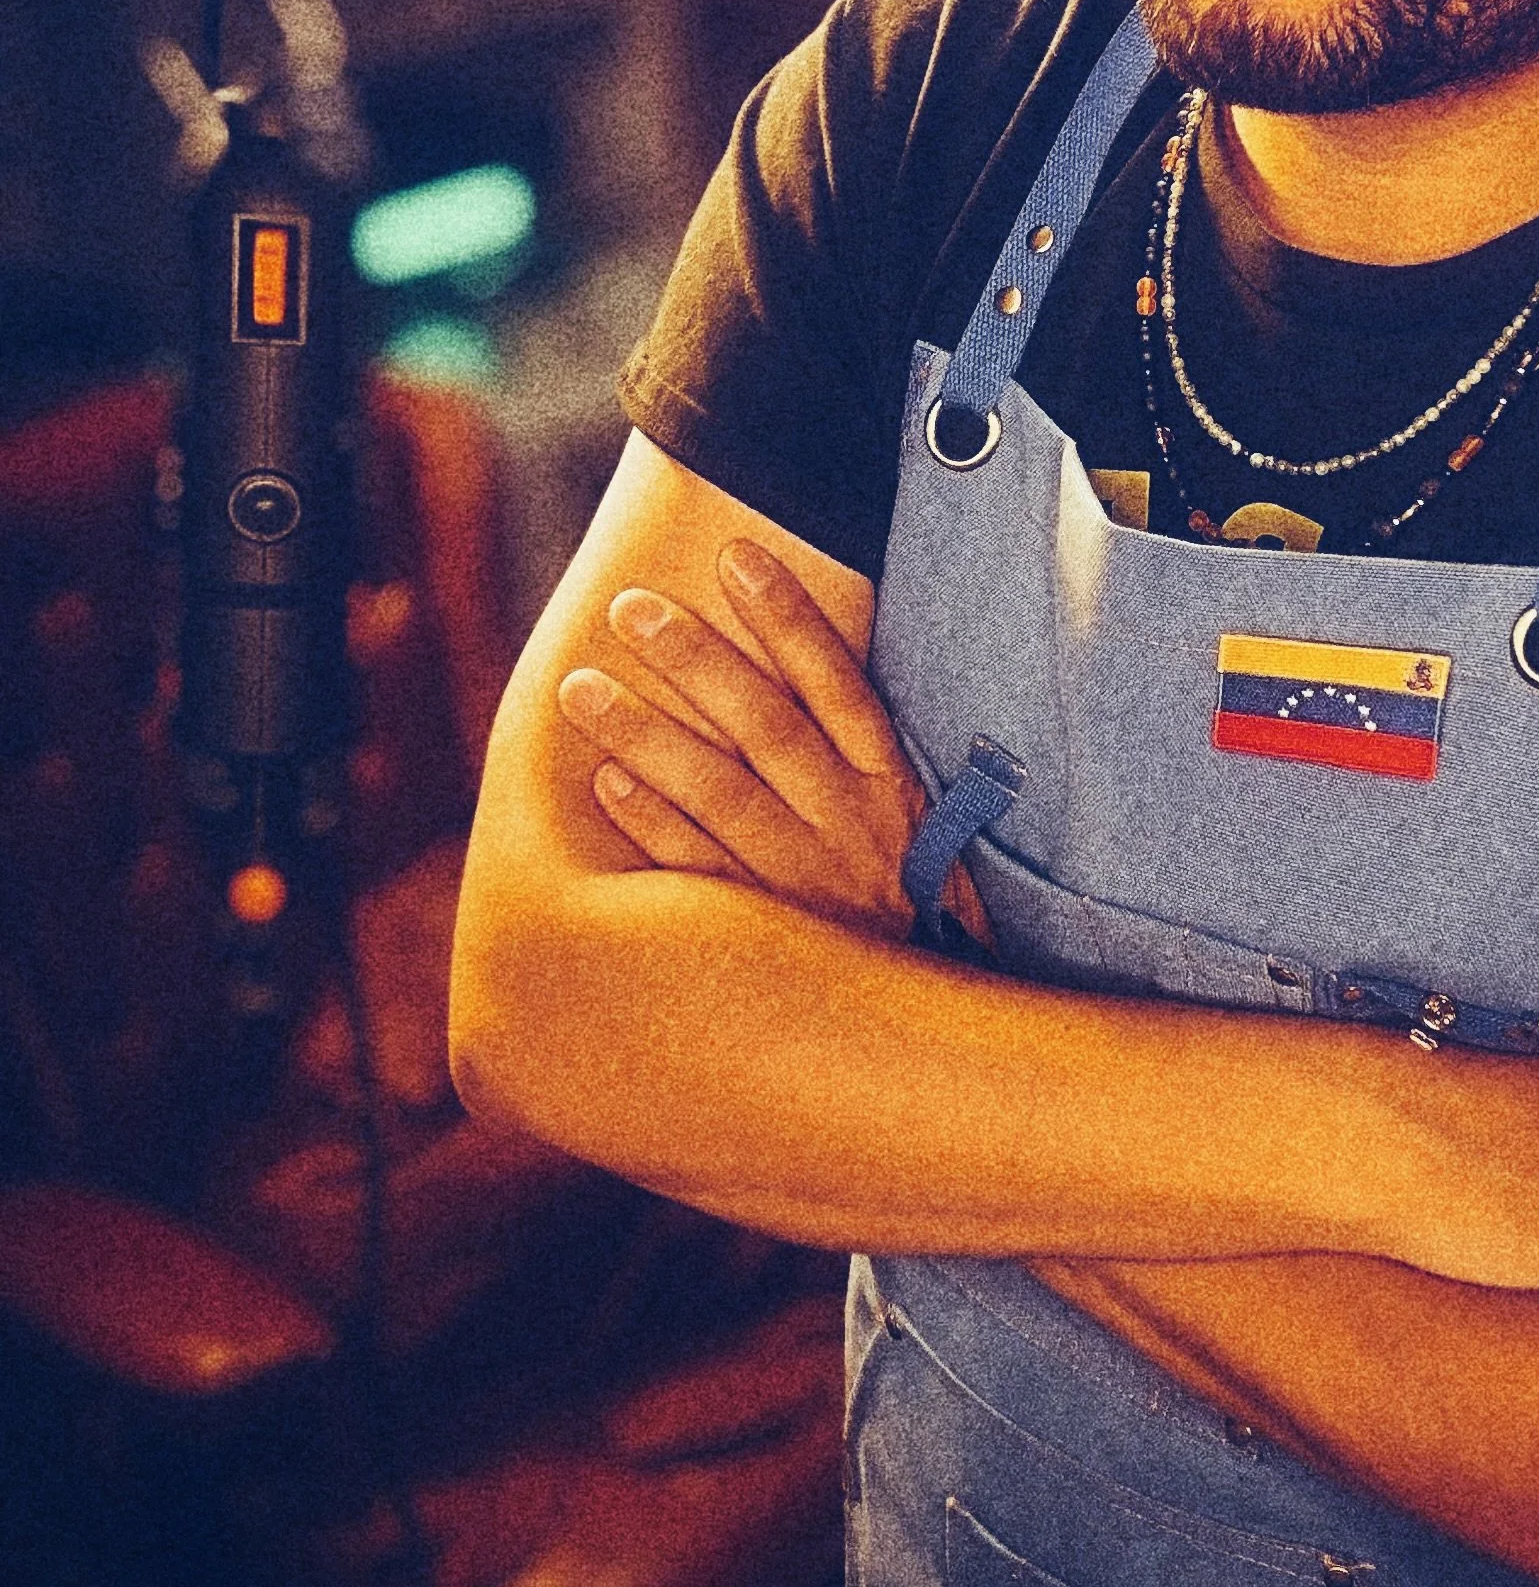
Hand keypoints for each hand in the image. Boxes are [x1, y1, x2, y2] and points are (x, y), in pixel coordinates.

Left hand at [557, 535, 988, 943]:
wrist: (911, 1032)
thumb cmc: (890, 900)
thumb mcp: (904, 825)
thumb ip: (849, 755)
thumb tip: (787, 657)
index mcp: (890, 787)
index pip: (840, 683)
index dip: (790, 617)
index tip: (735, 555)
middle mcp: (854, 828)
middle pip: (769, 725)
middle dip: (697, 659)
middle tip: (629, 608)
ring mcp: (809, 884)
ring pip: (723, 793)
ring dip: (647, 735)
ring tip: (579, 686)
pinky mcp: (766, 938)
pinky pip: (699, 873)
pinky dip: (651, 826)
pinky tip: (602, 783)